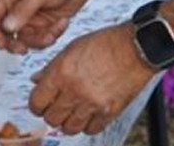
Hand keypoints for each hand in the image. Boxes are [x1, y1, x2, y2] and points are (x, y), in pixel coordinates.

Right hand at [0, 0, 90, 52]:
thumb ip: (22, 10)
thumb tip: (7, 27)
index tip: (2, 45)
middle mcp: (16, 6)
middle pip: (6, 33)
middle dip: (15, 43)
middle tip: (23, 50)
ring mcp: (29, 17)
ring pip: (25, 39)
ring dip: (39, 40)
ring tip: (53, 32)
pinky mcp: (42, 24)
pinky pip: (41, 38)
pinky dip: (52, 35)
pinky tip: (62, 23)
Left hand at [28, 25, 155, 134]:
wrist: (137, 47)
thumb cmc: (105, 43)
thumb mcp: (71, 48)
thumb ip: (51, 67)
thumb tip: (36, 80)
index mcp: (61, 73)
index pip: (36, 102)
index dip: (36, 104)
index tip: (39, 103)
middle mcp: (74, 91)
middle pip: (51, 118)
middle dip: (51, 114)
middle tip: (56, 107)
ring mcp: (92, 104)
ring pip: (69, 128)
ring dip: (67, 121)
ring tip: (71, 112)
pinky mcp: (109, 112)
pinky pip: (90, 130)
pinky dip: (87, 125)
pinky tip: (88, 114)